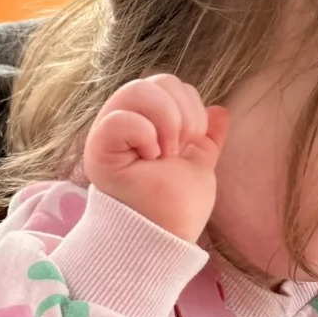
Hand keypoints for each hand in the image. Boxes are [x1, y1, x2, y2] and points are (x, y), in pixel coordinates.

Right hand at [82, 73, 228, 243]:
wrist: (164, 236)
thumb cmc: (176, 206)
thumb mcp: (199, 165)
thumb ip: (206, 137)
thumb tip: (220, 110)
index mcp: (147, 120)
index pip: (169, 84)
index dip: (190, 107)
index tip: (188, 145)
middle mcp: (124, 120)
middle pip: (158, 80)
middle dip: (182, 115)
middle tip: (177, 150)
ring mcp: (108, 132)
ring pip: (139, 89)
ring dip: (166, 122)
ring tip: (163, 154)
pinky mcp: (98, 149)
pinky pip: (122, 118)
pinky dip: (144, 135)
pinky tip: (147, 159)